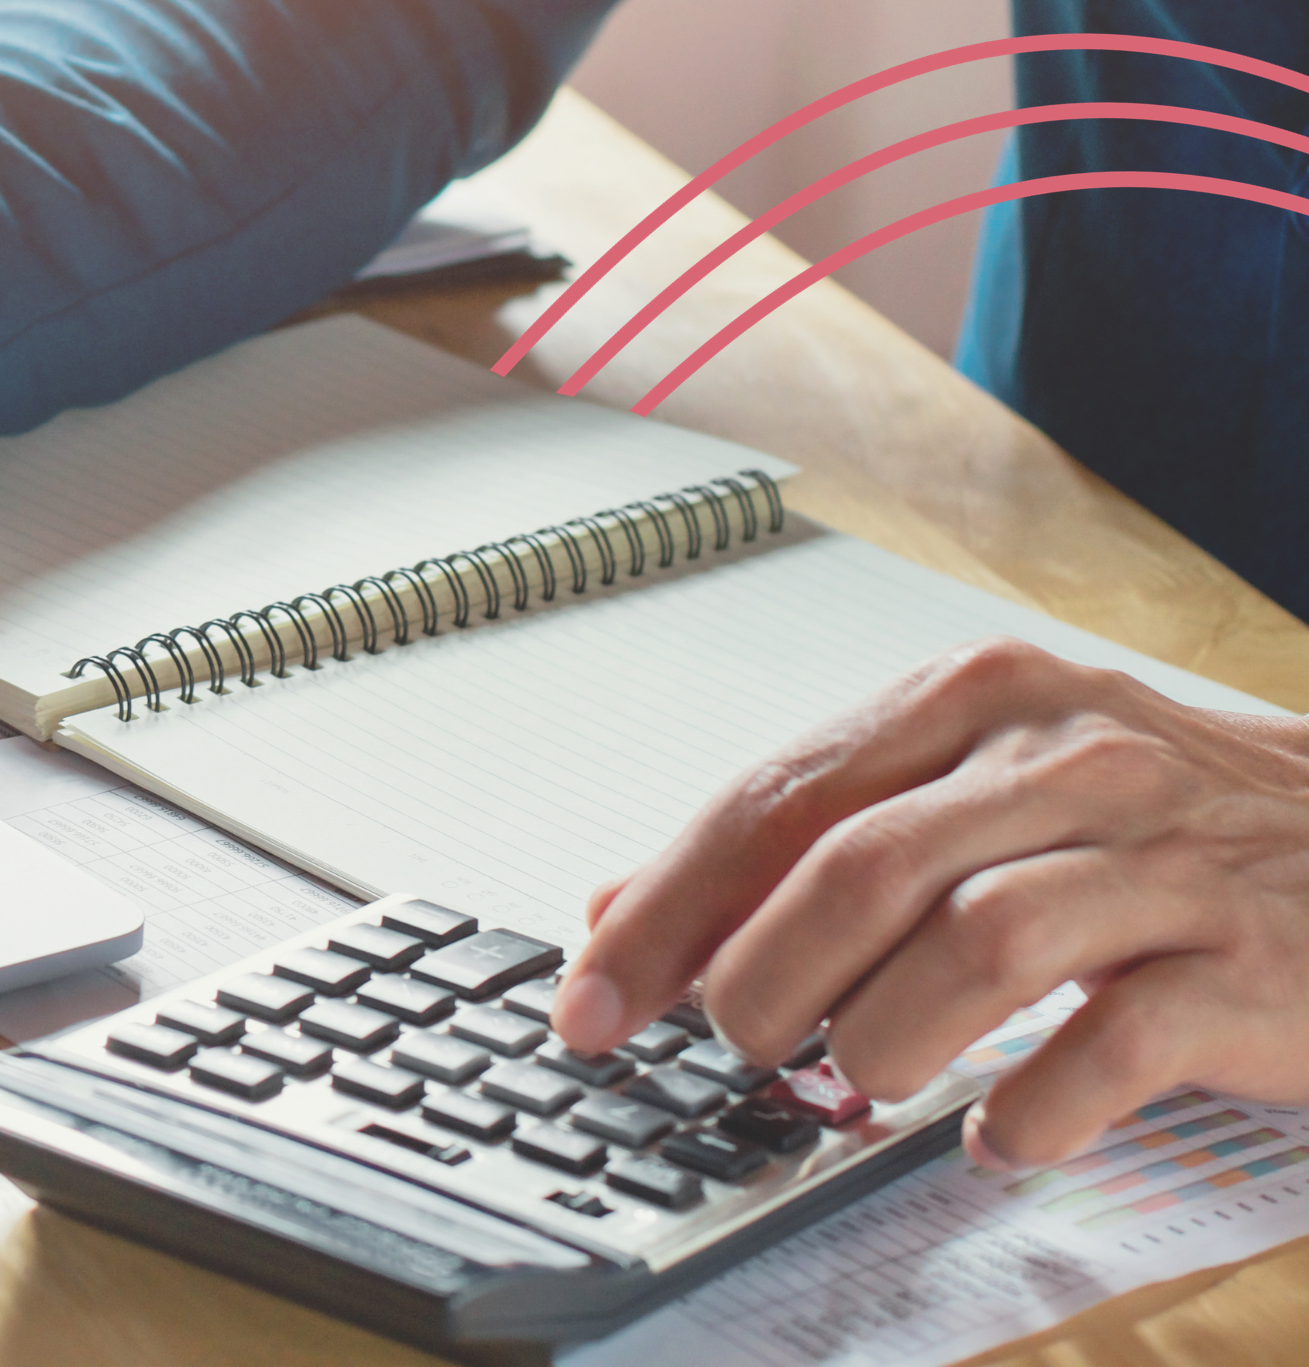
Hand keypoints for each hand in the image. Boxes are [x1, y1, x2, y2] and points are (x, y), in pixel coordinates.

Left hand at [549, 637, 1308, 1168]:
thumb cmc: (1158, 824)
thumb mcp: (978, 788)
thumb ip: (806, 839)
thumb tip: (623, 909)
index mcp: (975, 701)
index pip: (775, 799)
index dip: (665, 910)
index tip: (592, 999)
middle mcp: (1063, 756)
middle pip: (858, 867)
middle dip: (763, 980)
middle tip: (742, 1049)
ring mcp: (1161, 857)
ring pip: (975, 944)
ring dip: (886, 1038)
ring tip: (865, 1082)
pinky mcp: (1246, 963)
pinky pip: (1113, 1042)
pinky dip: (1033, 1107)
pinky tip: (1002, 1135)